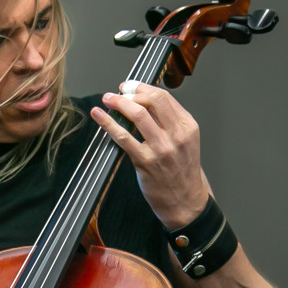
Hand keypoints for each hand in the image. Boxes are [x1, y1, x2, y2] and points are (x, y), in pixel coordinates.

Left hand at [91, 81, 209, 229]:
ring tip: (107, 99)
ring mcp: (161, 149)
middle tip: (117, 91)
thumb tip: (144, 101)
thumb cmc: (182, 172)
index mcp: (188, 126)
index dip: (142, 87)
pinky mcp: (145, 162)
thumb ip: (171, 122)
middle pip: (152, 100)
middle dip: (130, 91)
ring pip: (137, 114)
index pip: (164, 97)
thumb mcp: (187, 142)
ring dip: (118, 103)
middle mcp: (176, 135)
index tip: (130, 86)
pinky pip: (123, 137)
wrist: (185, 201)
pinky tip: (99, 116)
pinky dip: (108, 123)